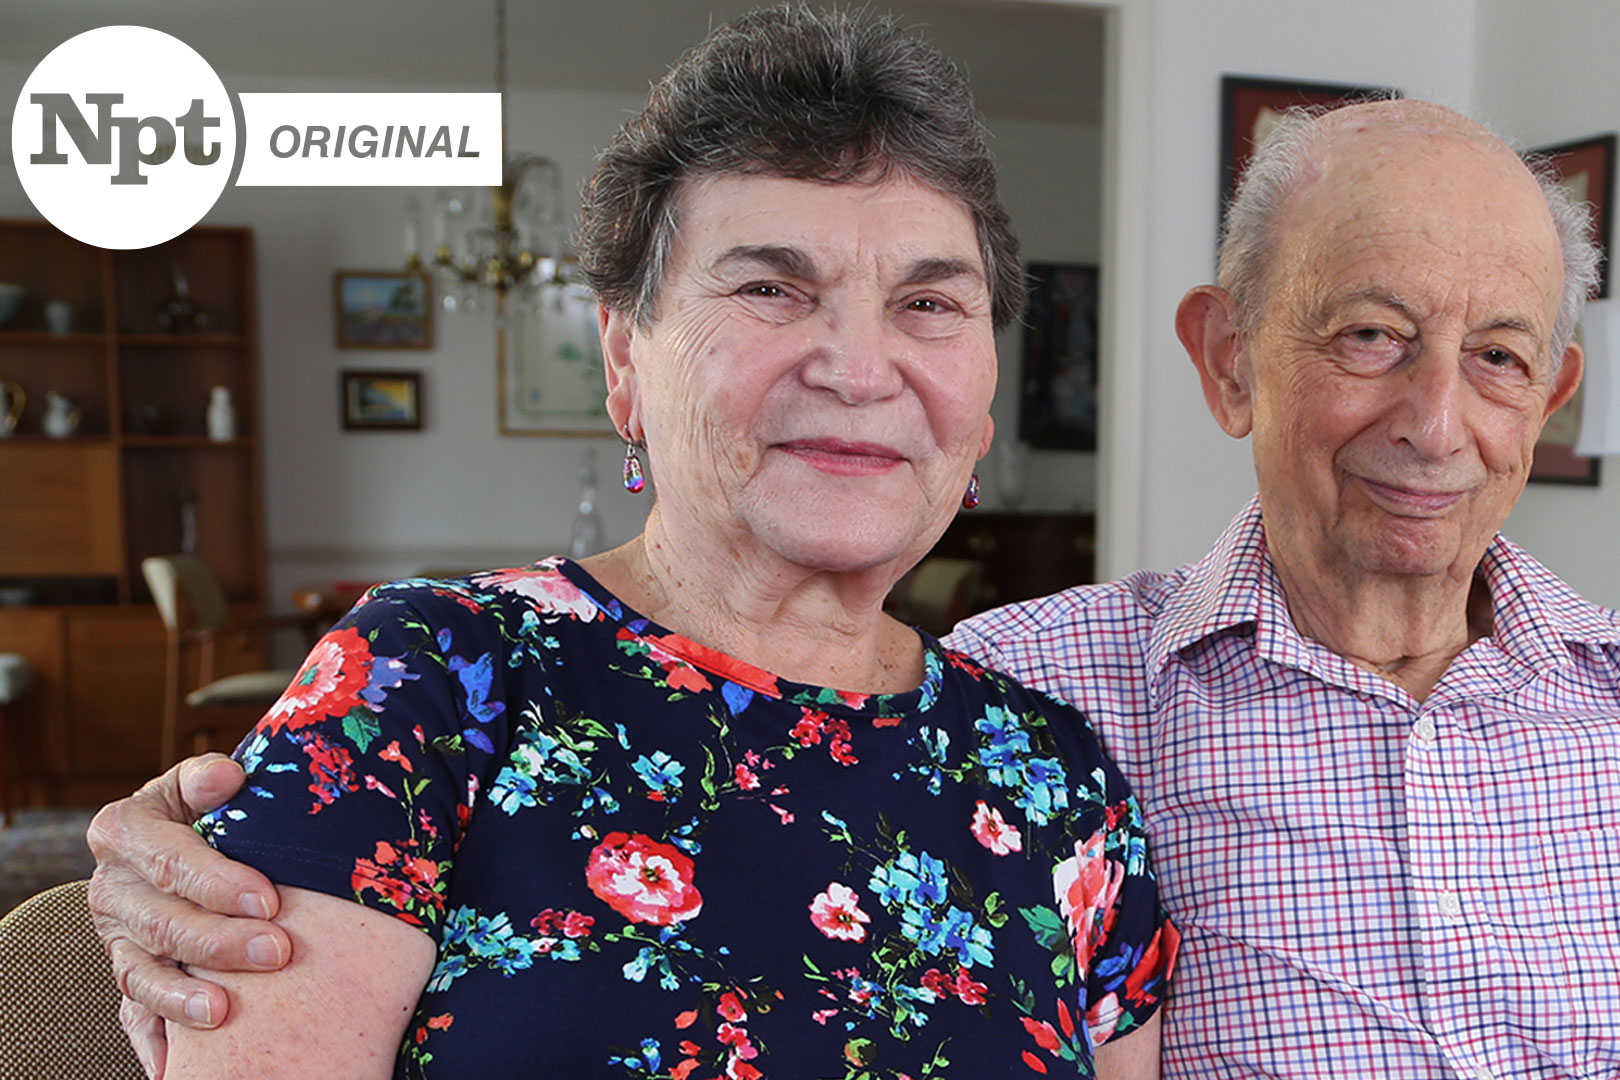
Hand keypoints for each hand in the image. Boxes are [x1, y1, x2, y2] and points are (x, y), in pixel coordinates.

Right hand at [86, 754, 289, 1078]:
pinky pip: (136, 1015)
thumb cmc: (204, 808)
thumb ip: (207, 778)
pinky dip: (155, 1042)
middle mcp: (112, 889)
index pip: (169, 860)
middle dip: (221, 942)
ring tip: (225, 1012)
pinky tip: (175, 1068)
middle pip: (163, 923)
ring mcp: (118, 939)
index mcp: (123, 832)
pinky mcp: (128, 976)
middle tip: (278, 952)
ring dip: (184, 997)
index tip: (268, 897)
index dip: (218, 881)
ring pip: (143, 974)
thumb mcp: (199, 783)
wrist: (176, 838)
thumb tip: (227, 777)